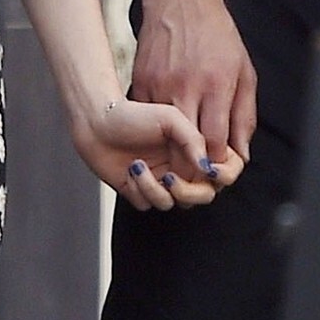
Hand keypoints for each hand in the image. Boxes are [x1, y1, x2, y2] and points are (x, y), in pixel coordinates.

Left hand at [72, 95, 245, 211]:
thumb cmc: (133, 114)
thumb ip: (193, 139)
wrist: (97, 121)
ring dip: (156, 189)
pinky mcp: (141, 190)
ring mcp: (161, 179)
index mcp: (192, 148)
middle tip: (171, 177)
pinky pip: (149, 204)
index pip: (221, 170)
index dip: (222, 174)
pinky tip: (131, 168)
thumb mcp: (169, 118)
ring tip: (138, 164)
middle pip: (202, 195)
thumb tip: (207, 167)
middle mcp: (180, 165)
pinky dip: (141, 190)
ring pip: (174, 203)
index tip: (211, 170)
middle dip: (188, 192)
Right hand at [132, 0, 256, 163]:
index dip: (216, 163)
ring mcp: (159, 84)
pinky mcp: (140, 80)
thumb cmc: (216, 33)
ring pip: (162, 137)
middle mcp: (186, 86)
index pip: (214, 144)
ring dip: (172, 148)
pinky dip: (155, 128)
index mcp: (215, 85)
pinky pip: (146, 118)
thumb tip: (241, 152)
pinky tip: (163, 127)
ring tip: (181, 149)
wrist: (181, 0)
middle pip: (185, 146)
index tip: (217, 166)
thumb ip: (245, 115)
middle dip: (193, 164)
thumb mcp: (244, 71)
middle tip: (199, 167)